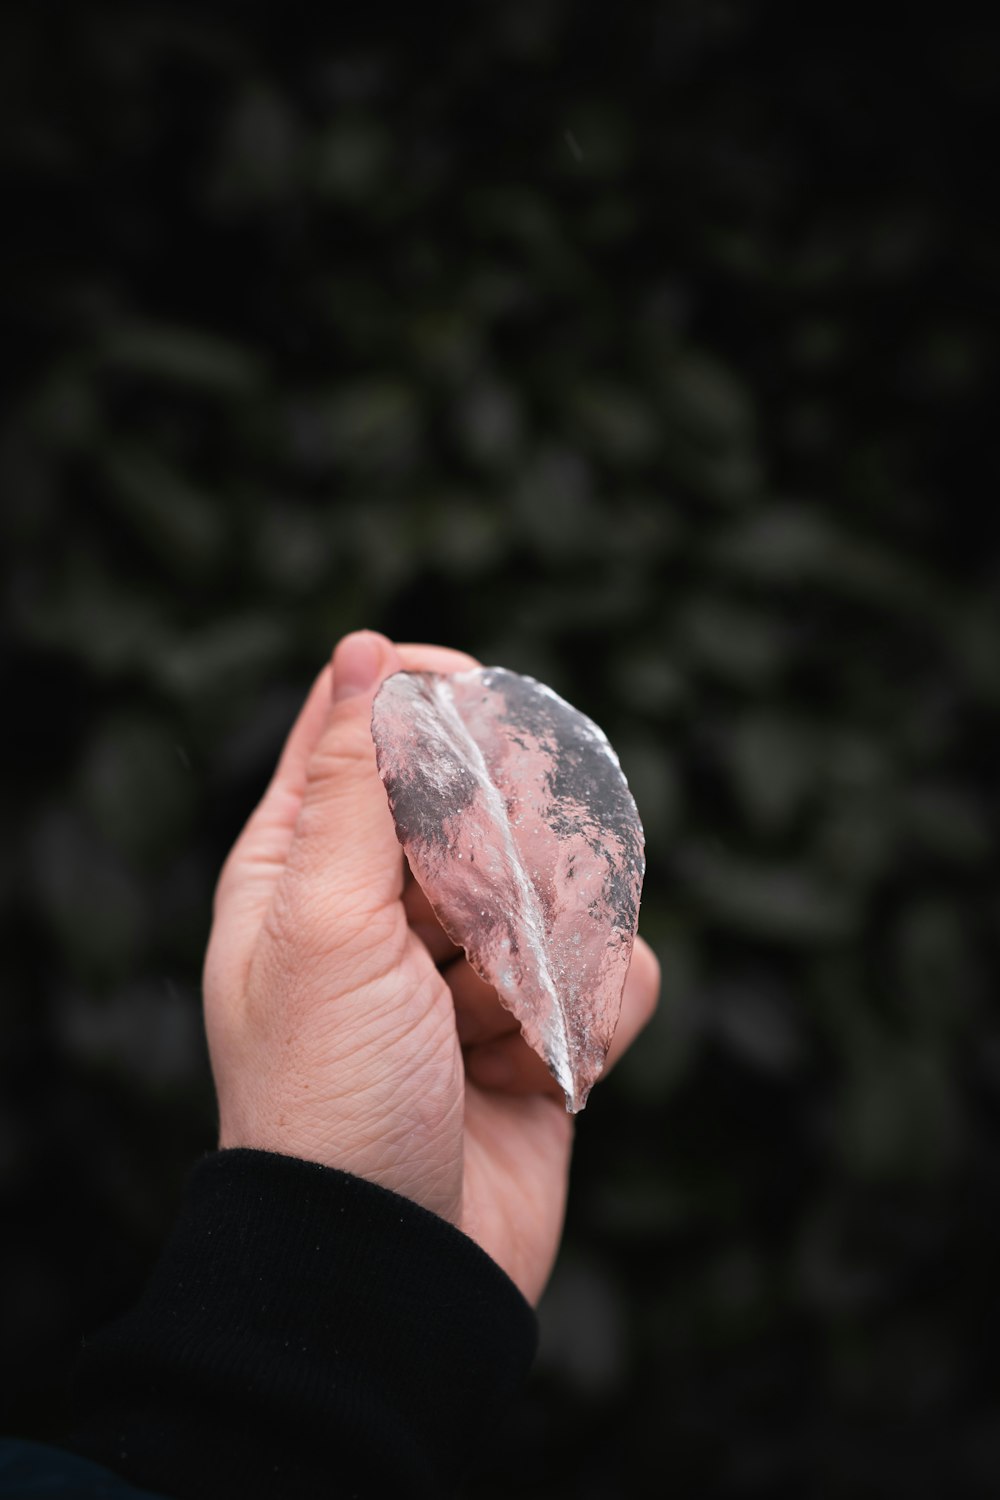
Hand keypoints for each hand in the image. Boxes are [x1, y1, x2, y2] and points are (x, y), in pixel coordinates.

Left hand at [203, 631, 659, 1303]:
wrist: (395, 1266)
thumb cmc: (331, 1095)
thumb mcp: (321, 925)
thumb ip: (354, 785)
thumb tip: (364, 651)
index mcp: (310, 863)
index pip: (367, 726)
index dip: (426, 698)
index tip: (476, 691)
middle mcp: (394, 903)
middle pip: (486, 798)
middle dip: (493, 861)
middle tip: (458, 928)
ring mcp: (477, 962)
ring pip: (567, 881)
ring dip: (536, 959)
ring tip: (477, 1025)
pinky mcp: (547, 1023)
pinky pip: (617, 969)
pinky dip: (583, 1022)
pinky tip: (527, 1076)